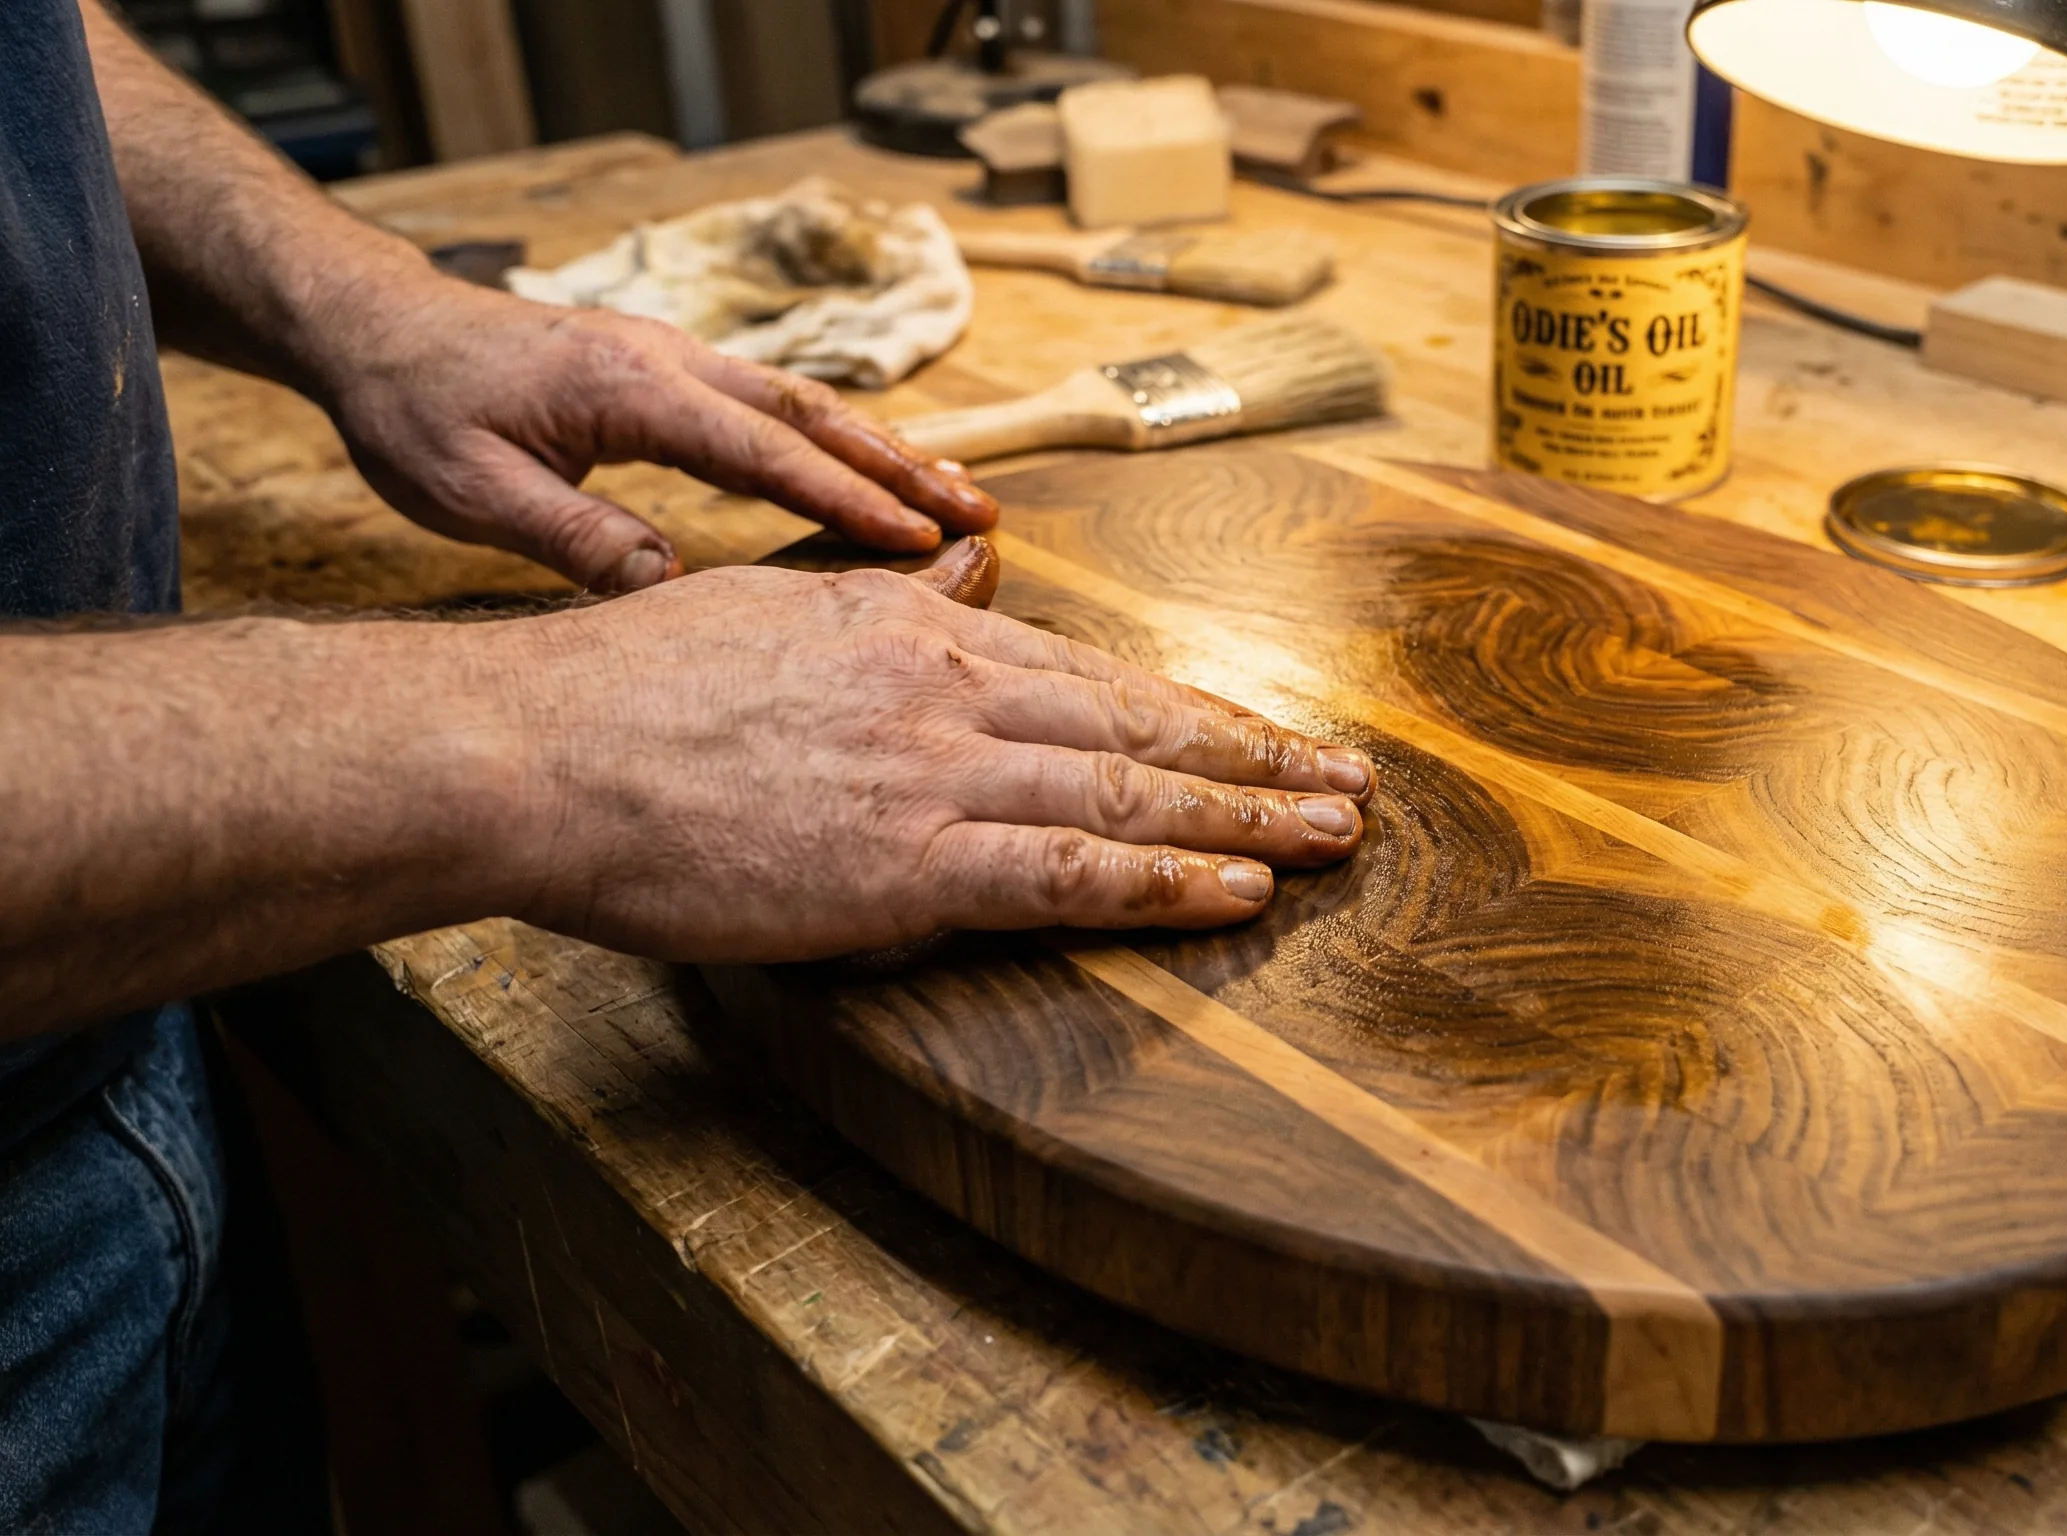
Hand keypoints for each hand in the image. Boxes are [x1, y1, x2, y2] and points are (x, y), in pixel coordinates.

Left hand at [309, 273, 996, 592]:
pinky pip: (771, 400)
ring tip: (955, 494)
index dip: (844, 500)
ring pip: (801, 401)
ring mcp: (674, 357)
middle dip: (900, 466)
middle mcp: (669, 361)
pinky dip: (833, 436)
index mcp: (630, 391)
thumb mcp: (470, 493)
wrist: (376, 329)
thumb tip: (670, 592)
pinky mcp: (668, 367)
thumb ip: (574, 538)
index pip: (761, 452)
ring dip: (882, 448)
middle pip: (810, 414)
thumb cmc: (414, 412)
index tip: (916, 540)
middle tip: (979, 512)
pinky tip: (871, 468)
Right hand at [482, 555, 1373, 957]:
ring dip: (1246, 819)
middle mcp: (948, 689)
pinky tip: (1237, 892)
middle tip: (1354, 785)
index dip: (1198, 711)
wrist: (536, 749)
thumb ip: (889, 596)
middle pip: (1141, 722)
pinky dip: (1163, 881)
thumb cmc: (629, 688)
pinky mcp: (902, 863)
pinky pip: (1065, 871)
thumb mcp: (774, 603)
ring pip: (1127, 790)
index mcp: (916, 628)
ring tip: (1334, 838)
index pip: (1095, 670)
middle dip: (1259, 759)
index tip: (1270, 735)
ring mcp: (933, 773)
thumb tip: (977, 571)